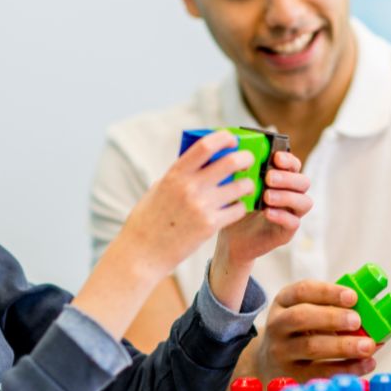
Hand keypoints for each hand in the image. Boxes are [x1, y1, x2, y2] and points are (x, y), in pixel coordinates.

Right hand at [113, 130, 257, 281]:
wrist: (142, 253)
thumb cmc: (148, 220)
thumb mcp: (159, 189)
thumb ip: (180, 174)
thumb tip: (203, 161)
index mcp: (175, 174)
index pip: (206, 145)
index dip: (224, 137)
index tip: (232, 139)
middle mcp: (189, 187)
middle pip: (231, 161)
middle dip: (246, 158)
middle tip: (248, 161)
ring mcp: (201, 207)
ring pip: (241, 186)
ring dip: (247, 184)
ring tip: (245, 186)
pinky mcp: (209, 226)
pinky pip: (238, 210)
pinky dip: (241, 206)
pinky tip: (236, 207)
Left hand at [208, 150, 311, 311]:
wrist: (230, 238)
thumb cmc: (236, 207)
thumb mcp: (237, 187)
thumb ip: (243, 173)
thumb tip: (239, 154)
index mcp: (282, 180)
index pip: (294, 165)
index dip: (289, 160)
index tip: (275, 157)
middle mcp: (291, 194)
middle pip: (303, 182)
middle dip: (288, 178)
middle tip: (269, 178)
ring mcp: (291, 213)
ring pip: (305, 202)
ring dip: (287, 196)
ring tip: (267, 196)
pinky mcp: (287, 231)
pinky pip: (294, 223)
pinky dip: (282, 216)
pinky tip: (268, 212)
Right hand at [252, 280, 378, 383]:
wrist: (269, 361)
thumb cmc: (298, 331)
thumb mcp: (306, 311)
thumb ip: (333, 309)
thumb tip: (372, 317)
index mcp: (284, 301)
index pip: (303, 291)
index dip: (329, 292)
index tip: (353, 297)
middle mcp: (278, 325)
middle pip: (301, 317)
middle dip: (332, 318)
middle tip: (357, 321)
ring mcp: (281, 351)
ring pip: (311, 347)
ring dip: (343, 346)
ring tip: (368, 346)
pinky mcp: (291, 374)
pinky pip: (321, 372)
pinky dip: (346, 369)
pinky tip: (366, 364)